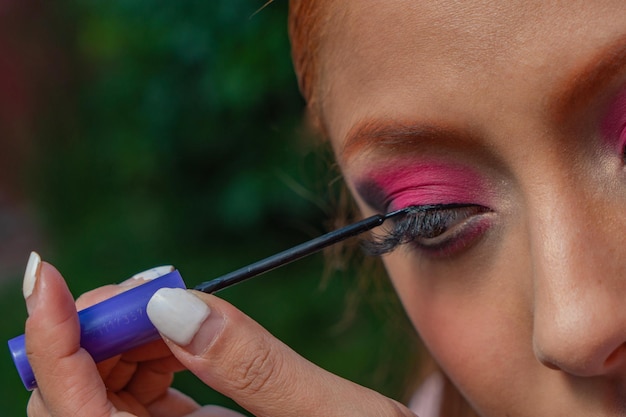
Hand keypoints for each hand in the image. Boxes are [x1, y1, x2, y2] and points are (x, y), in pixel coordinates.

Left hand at [23, 253, 416, 415]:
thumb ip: (255, 366)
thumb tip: (174, 303)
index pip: (73, 415)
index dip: (54, 341)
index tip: (48, 273)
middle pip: (73, 403)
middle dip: (98, 332)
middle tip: (154, 286)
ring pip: (99, 398)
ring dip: (126, 341)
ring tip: (175, 304)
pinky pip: (137, 400)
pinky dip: (150, 355)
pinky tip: (183, 333)